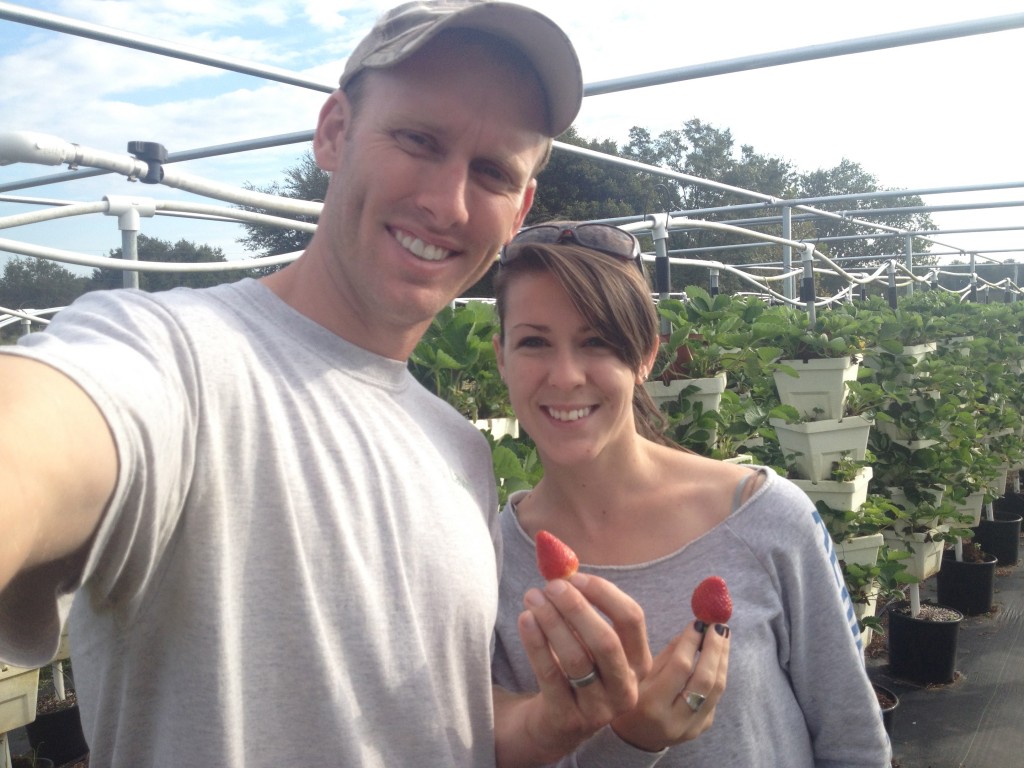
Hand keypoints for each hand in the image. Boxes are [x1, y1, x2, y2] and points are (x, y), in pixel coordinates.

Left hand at [513, 572, 650, 759]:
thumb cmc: (576, 669)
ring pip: (577, 658)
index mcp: (638, 662)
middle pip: (606, 641)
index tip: (575, 576)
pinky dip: (536, 644)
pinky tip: (525, 620)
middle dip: (577, 608)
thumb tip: (562, 566)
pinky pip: (551, 675)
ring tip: (532, 597)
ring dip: (552, 621)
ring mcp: (599, 709)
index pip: (632, 619)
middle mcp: (626, 688)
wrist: (555, 723)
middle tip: (552, 585)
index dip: (604, 593)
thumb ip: (584, 606)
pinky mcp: (568, 719)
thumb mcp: (588, 641)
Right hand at [610, 619, 730, 751]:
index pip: (679, 668)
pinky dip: (717, 672)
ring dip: (722, 658)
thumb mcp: (639, 675)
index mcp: (651, 705)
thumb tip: (693, 629)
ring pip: (716, 689)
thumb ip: (667, 655)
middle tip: (718, 625)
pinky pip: (714, 696)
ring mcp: (691, 727)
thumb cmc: (631, 699)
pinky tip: (716, 655)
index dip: (691, 642)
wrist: (635, 738)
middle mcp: (674, 720)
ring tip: (722, 634)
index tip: (698, 621)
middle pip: (705, 680)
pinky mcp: (701, 728)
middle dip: (714, 648)